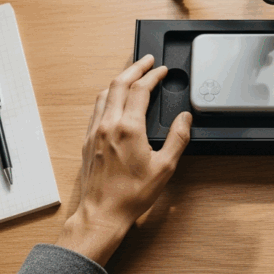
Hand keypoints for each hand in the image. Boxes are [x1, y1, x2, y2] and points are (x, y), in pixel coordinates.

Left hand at [56, 55, 191, 265]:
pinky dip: (108, 96)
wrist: (102, 212)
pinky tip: (114, 100)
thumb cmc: (131, 194)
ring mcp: (95, 131)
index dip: (153, 76)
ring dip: (119, 80)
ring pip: (104, 94)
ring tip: (131, 76)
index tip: (161, 70)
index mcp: (129, 128)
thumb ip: (177, 138)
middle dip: (134, 68)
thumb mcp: (164, 168)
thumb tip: (185, 118)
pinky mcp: (88, 140)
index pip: (140, 90)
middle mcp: (108, 125)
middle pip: (119, 84)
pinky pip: (97, 108)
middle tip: (146, 60)